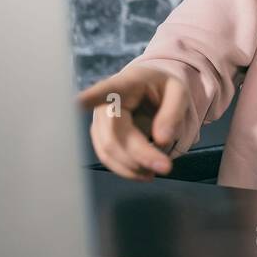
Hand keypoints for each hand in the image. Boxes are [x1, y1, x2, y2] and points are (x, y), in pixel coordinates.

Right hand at [76, 63, 200, 181]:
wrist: (148, 87)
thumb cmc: (162, 87)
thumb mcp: (179, 92)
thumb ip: (172, 113)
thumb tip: (162, 140)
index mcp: (126, 84)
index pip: (108, 90)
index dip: (92, 97)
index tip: (77, 102)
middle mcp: (105, 102)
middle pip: (114, 135)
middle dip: (139, 155)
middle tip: (166, 167)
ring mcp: (99, 120)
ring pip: (108, 150)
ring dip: (132, 166)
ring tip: (158, 169)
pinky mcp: (99, 135)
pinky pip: (107, 156)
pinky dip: (126, 168)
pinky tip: (144, 172)